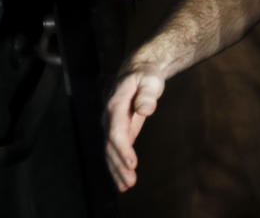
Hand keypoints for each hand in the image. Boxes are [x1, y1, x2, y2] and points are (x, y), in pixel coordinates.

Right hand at [103, 67, 165, 190]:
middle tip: (130, 182)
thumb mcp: (150, 81)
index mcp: (116, 105)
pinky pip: (114, 151)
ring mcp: (111, 125)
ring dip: (117, 170)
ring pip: (110, 152)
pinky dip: (118, 166)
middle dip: (119, 165)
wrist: (137, 72)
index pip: (117, 131)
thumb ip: (148, 95)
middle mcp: (109, 118)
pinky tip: (123, 180)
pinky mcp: (117, 131)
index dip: (123, 149)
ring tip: (127, 186)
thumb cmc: (146, 76)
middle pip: (111, 146)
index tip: (131, 164)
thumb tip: (145, 109)